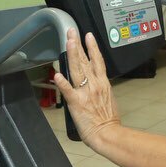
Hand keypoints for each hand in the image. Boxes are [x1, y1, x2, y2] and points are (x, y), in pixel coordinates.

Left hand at [52, 30, 120, 148]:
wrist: (108, 134)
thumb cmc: (109, 121)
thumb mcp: (108, 99)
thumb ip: (100, 89)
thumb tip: (94, 84)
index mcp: (102, 84)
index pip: (97, 61)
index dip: (92, 47)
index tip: (87, 36)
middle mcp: (94, 85)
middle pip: (85, 60)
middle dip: (78, 44)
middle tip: (72, 31)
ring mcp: (85, 93)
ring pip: (78, 70)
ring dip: (72, 54)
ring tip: (68, 41)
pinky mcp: (76, 103)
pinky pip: (68, 90)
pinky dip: (62, 82)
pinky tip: (57, 74)